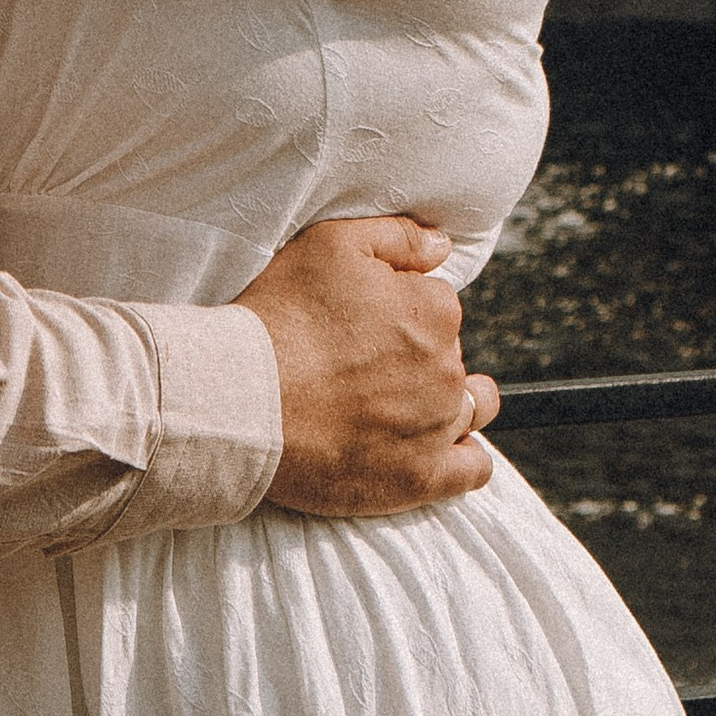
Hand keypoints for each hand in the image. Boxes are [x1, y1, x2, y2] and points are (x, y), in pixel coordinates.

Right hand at [236, 218, 497, 517]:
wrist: (243, 398)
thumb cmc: (281, 316)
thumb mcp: (330, 244)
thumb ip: (399, 238)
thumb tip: (442, 245)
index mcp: (434, 310)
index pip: (436, 304)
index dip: (399, 309)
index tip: (362, 322)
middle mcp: (447, 369)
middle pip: (448, 356)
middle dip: (417, 356)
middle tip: (362, 363)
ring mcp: (437, 426)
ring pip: (469, 409)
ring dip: (446, 403)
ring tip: (401, 404)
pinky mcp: (421, 477)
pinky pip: (472, 468)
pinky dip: (463, 456)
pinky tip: (435, 447)